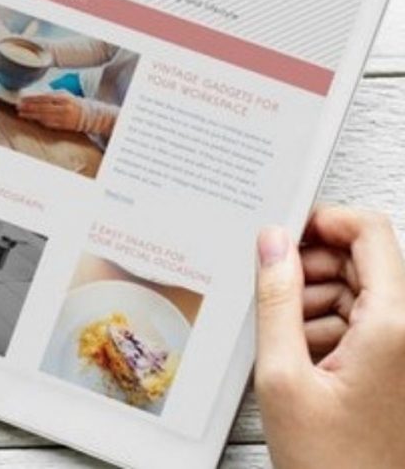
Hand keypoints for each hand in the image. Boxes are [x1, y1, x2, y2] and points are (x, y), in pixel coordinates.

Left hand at [17, 93, 84, 130]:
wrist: (87, 115)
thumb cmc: (72, 102)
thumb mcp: (63, 94)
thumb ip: (50, 94)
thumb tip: (33, 95)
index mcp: (63, 97)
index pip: (44, 97)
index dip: (32, 98)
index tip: (22, 99)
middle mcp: (63, 107)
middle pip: (42, 107)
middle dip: (29, 107)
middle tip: (18, 107)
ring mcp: (63, 117)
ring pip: (44, 117)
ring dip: (31, 115)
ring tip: (21, 113)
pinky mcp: (63, 126)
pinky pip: (48, 124)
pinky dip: (39, 121)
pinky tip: (32, 119)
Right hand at [255, 206, 404, 468]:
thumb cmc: (334, 465)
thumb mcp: (283, 376)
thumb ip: (276, 300)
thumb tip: (271, 243)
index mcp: (394, 325)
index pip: (370, 231)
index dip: (324, 220)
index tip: (286, 229)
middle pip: (365, 260)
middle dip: (313, 265)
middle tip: (272, 286)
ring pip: (361, 290)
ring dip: (316, 299)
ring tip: (285, 336)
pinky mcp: (397, 370)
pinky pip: (364, 324)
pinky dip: (328, 327)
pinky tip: (301, 357)